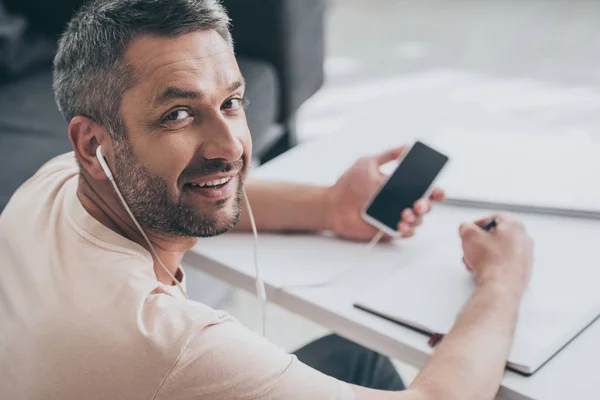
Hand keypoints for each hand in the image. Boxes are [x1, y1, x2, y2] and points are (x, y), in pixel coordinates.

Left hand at [326, 146, 445, 241]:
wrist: (333, 204)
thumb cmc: (348, 184)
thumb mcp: (368, 164)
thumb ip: (387, 156)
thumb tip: (406, 146)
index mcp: (400, 186)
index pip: (424, 189)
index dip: (435, 191)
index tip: (439, 192)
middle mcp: (401, 202)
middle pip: (425, 206)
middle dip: (427, 205)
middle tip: (418, 204)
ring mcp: (396, 216)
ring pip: (417, 220)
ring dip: (416, 218)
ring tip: (405, 214)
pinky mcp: (388, 230)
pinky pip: (405, 233)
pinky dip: (407, 230)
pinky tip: (400, 225)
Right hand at [459, 213, 533, 296]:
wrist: (501, 286)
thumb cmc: (491, 261)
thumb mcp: (468, 236)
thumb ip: (466, 227)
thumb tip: (466, 229)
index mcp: (515, 225)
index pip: (495, 217)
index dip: (479, 223)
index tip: (472, 229)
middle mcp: (524, 239)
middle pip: (498, 235)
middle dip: (482, 241)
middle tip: (472, 246)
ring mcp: (526, 256)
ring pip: (501, 249)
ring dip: (486, 254)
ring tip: (475, 261)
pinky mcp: (524, 270)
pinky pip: (506, 262)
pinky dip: (495, 264)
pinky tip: (485, 270)